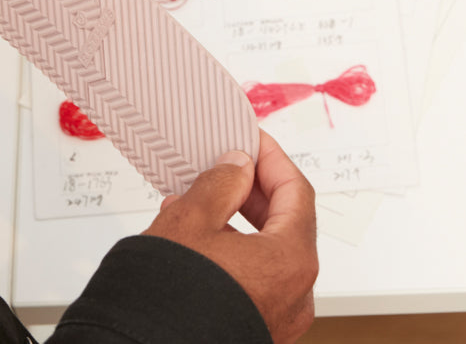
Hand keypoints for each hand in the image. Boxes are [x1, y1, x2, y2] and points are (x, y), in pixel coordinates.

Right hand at [144, 132, 317, 342]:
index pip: (296, 192)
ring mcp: (277, 317)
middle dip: (251, 192)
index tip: (252, 142)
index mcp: (291, 262)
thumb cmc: (169, 299)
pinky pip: (254, 280)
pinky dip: (233, 254)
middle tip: (228, 168)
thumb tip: (236, 168)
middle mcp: (295, 295)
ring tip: (199, 203)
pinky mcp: (256, 328)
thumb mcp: (191, 221)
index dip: (271, 159)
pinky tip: (198, 241)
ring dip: (237, 223)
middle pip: (285, 224)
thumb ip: (221, 183)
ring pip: (266, 254)